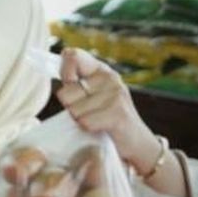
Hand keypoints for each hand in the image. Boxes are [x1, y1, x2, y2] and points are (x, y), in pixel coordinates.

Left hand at [56, 48, 155, 165]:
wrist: (135, 141)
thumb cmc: (104, 117)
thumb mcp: (89, 95)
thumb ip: (73, 82)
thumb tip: (62, 65)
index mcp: (101, 69)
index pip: (72, 56)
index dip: (65, 73)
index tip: (71, 84)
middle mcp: (110, 78)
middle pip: (65, 93)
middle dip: (71, 107)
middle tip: (89, 112)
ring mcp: (115, 95)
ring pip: (73, 111)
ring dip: (80, 120)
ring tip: (96, 120)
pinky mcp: (118, 114)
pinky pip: (84, 122)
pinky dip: (88, 129)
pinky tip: (101, 128)